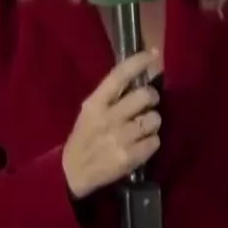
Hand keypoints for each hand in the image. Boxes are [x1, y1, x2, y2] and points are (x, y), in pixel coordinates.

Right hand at [60, 49, 163, 198]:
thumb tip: (142, 75)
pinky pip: (155, 141)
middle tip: (148, 103)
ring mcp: (119, 139)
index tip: (153, 54)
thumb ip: (112, 96)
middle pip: (145, 96)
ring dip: (153, 122)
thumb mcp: (89, 112)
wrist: (72, 173)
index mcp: (95, 104)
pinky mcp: (129, 158)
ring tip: (142, 128)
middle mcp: (108, 119)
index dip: (138, 62)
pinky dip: (152, 142)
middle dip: (152, 98)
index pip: (119, 75)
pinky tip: (141, 145)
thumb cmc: (84, 137)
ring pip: (154, 119)